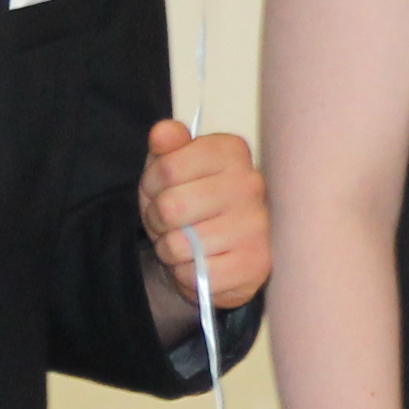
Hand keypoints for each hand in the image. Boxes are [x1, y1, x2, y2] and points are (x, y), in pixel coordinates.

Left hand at [140, 119, 268, 309]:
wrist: (220, 251)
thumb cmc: (192, 202)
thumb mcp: (172, 167)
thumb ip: (167, 146)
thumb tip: (162, 133)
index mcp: (231, 151)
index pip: (166, 167)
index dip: (151, 185)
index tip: (161, 190)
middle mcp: (251, 183)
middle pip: (171, 207)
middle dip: (157, 221)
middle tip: (169, 223)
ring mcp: (257, 226)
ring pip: (180, 244)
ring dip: (169, 250)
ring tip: (184, 244)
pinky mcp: (255, 264)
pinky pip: (194, 273)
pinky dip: (184, 274)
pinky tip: (199, 263)